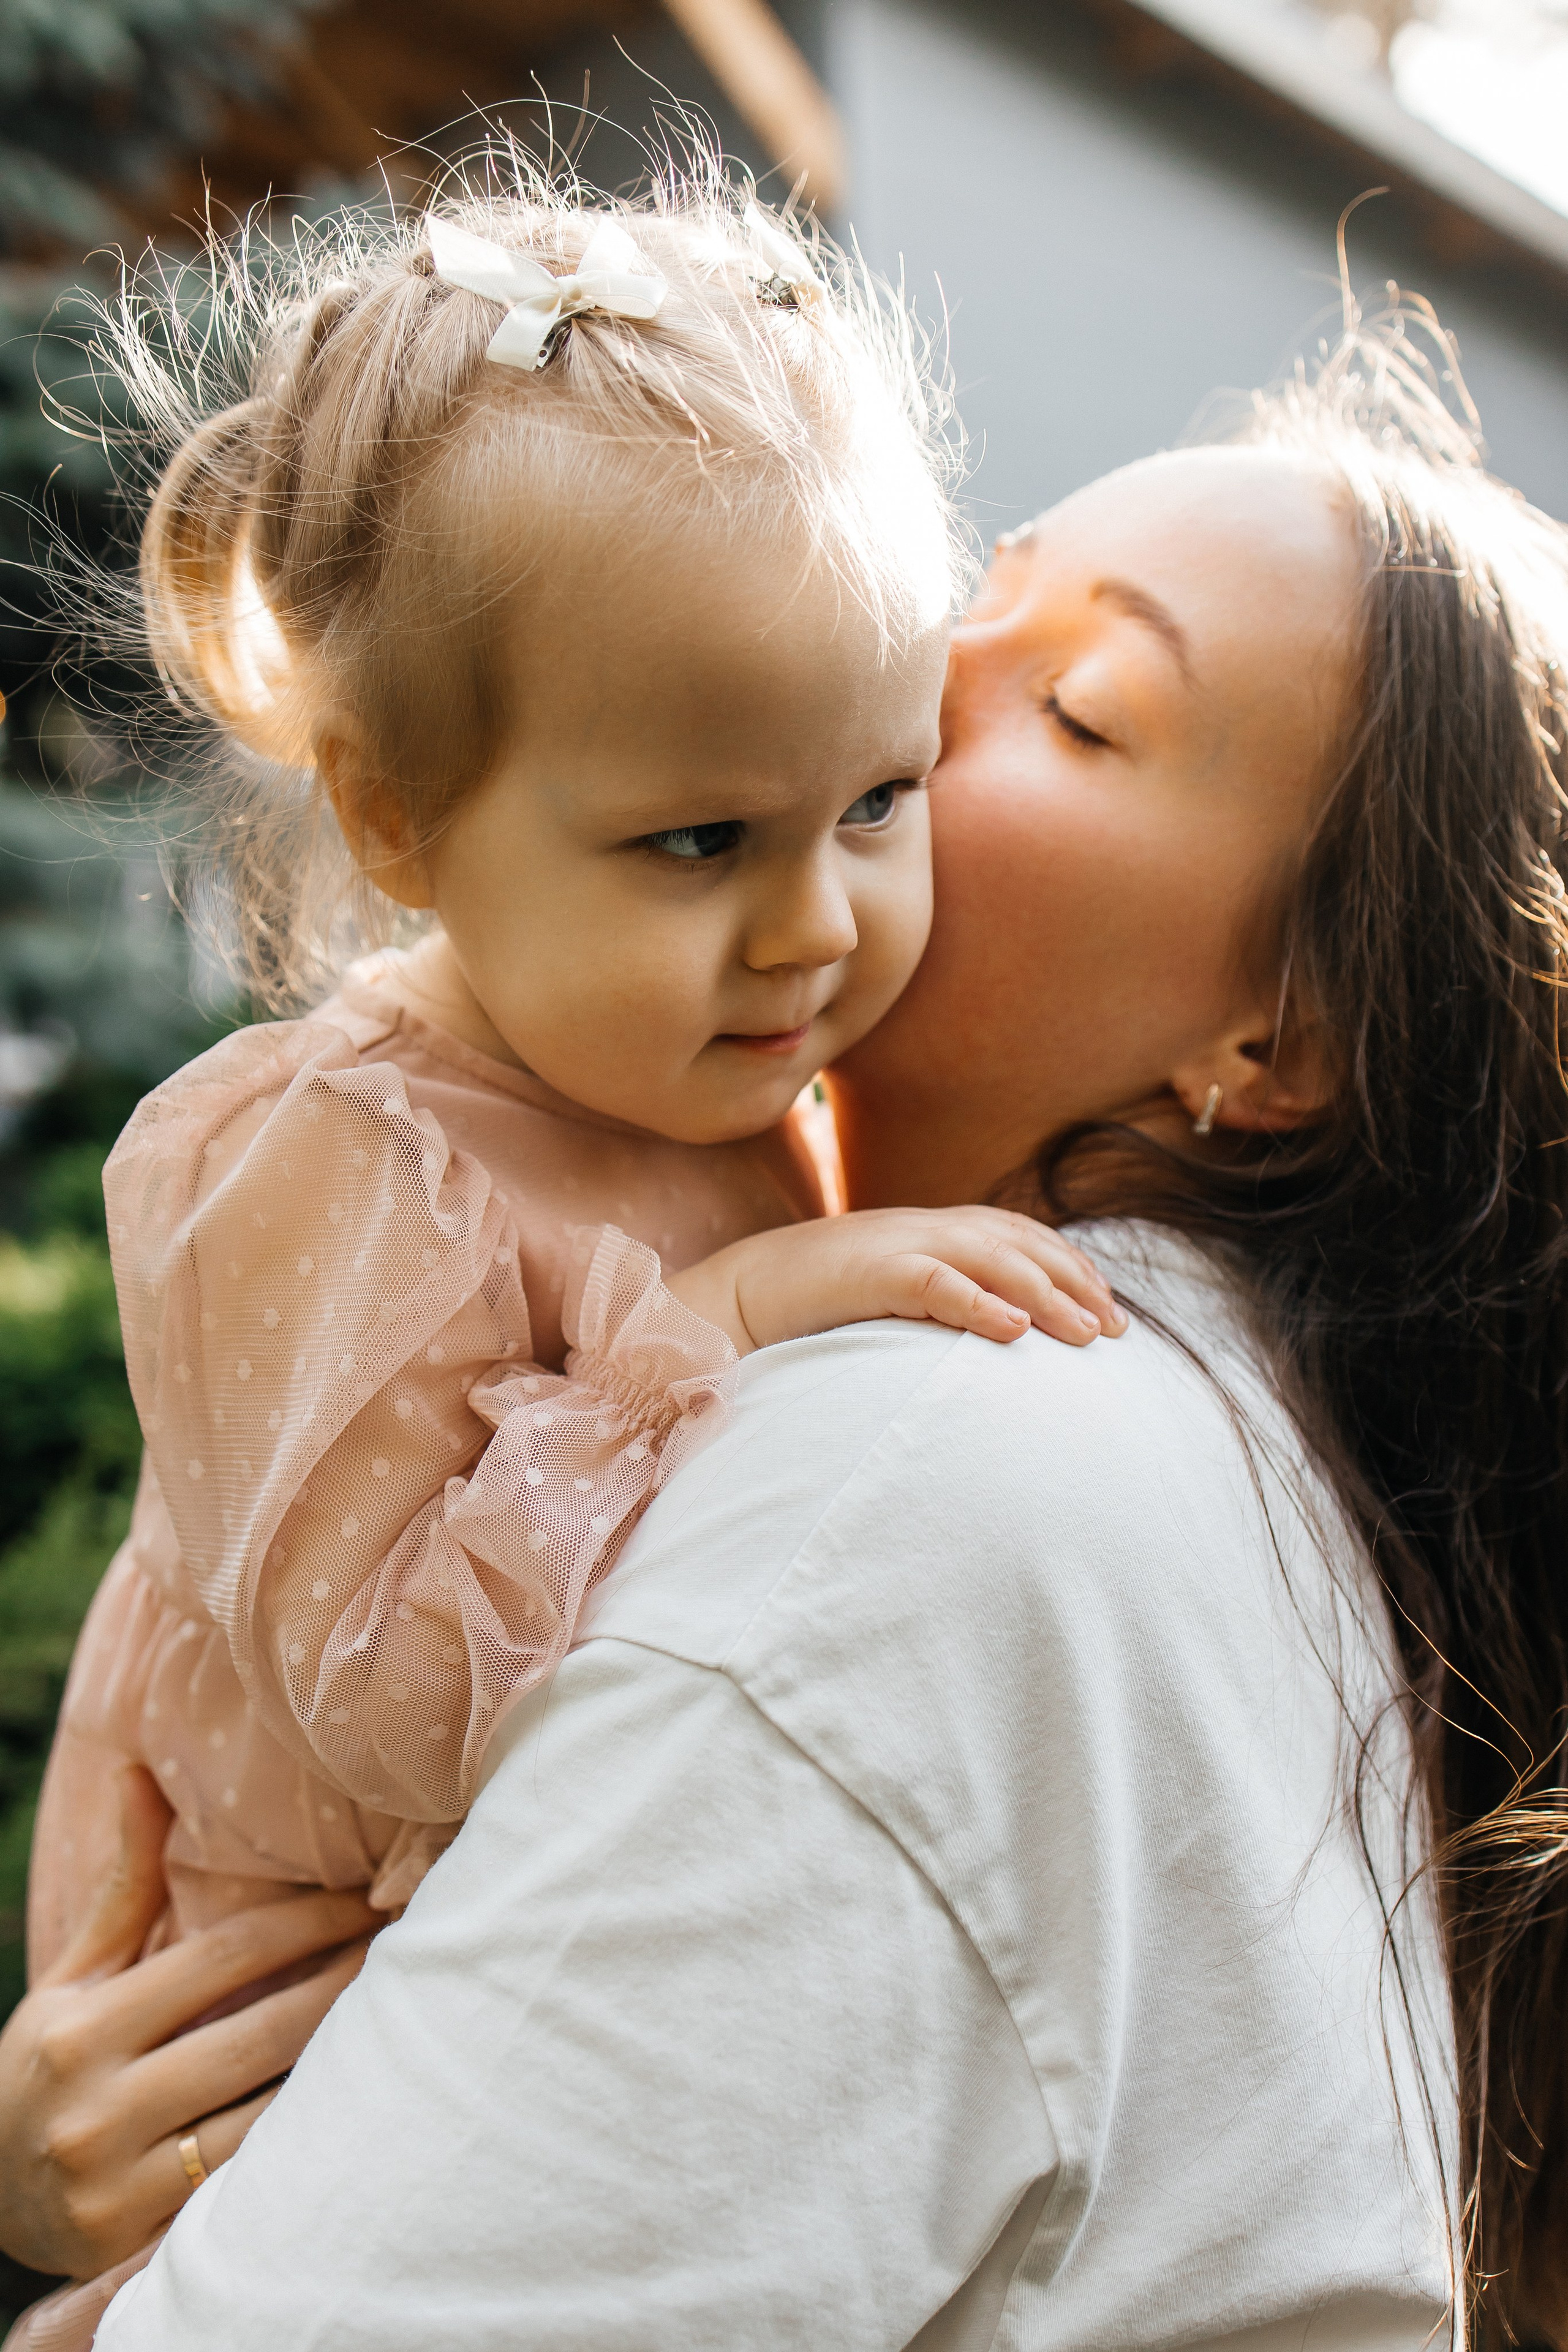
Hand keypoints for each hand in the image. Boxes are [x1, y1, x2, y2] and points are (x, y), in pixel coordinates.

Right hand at [0, 1767, 377, 2279]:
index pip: (223, 1957)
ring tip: (407, 2014)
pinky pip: (252, 2180)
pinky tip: (361, 2100)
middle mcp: (95, 2108)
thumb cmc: (50, 2065)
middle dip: (345, 1985)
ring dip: (344, 2063)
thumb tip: (137, 1771)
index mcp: (80, 2029)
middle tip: (414, 1947)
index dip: (308, 1922)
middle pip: (258, 2032)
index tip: (370, 1898)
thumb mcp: (73, 1977)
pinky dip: (308, 2138)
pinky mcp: (141, 2243)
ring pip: (266, 2113)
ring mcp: (118, 2183)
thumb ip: (123, 1885)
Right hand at [667, 1206, 1127, 1354]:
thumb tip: (1000, 1334)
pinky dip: (977, 1302)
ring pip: (989, 1258)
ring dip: (1045, 1295)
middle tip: (1116, 1331)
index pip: (1019, 1235)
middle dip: (1075, 1283)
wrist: (735, 1293)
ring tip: (1085, 1336)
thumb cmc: (812, 1306)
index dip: (1070, 1266)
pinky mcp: (865, 1273)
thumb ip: (939, 1300)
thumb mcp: (890, 1296)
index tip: (1110, 1310)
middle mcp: (921, 1228)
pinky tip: (1013, 1330)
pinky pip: (932, 1283)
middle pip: (1018, 1243)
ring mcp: (894, 1245)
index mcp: (929, 1231)